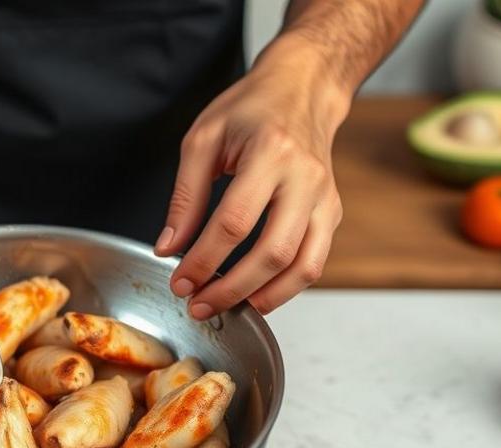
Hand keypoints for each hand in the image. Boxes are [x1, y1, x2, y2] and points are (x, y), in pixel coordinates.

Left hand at [156, 35, 349, 317]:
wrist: (304, 87)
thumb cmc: (251, 109)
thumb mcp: (203, 140)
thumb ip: (185, 196)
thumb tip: (168, 248)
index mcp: (270, 153)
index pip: (234, 222)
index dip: (204, 260)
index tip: (180, 282)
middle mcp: (306, 178)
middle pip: (273, 252)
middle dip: (231, 288)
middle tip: (198, 306)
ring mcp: (325, 197)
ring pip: (304, 265)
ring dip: (264, 297)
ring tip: (227, 308)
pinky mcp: (332, 212)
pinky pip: (315, 261)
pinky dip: (287, 287)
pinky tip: (255, 295)